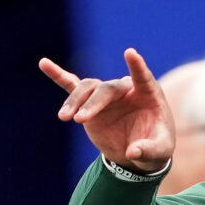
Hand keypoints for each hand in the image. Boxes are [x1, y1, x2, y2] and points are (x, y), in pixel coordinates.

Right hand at [40, 48, 174, 172]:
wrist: (138, 152)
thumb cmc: (155, 146)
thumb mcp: (160, 151)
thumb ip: (148, 151)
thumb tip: (132, 152)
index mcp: (149, 95)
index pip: (143, 78)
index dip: (137, 66)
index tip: (130, 52)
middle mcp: (126, 90)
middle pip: (106, 89)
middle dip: (92, 103)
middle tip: (80, 120)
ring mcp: (106, 95)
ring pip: (87, 88)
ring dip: (75, 101)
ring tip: (65, 117)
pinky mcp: (90, 102)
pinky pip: (72, 85)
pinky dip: (58, 75)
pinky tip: (44, 63)